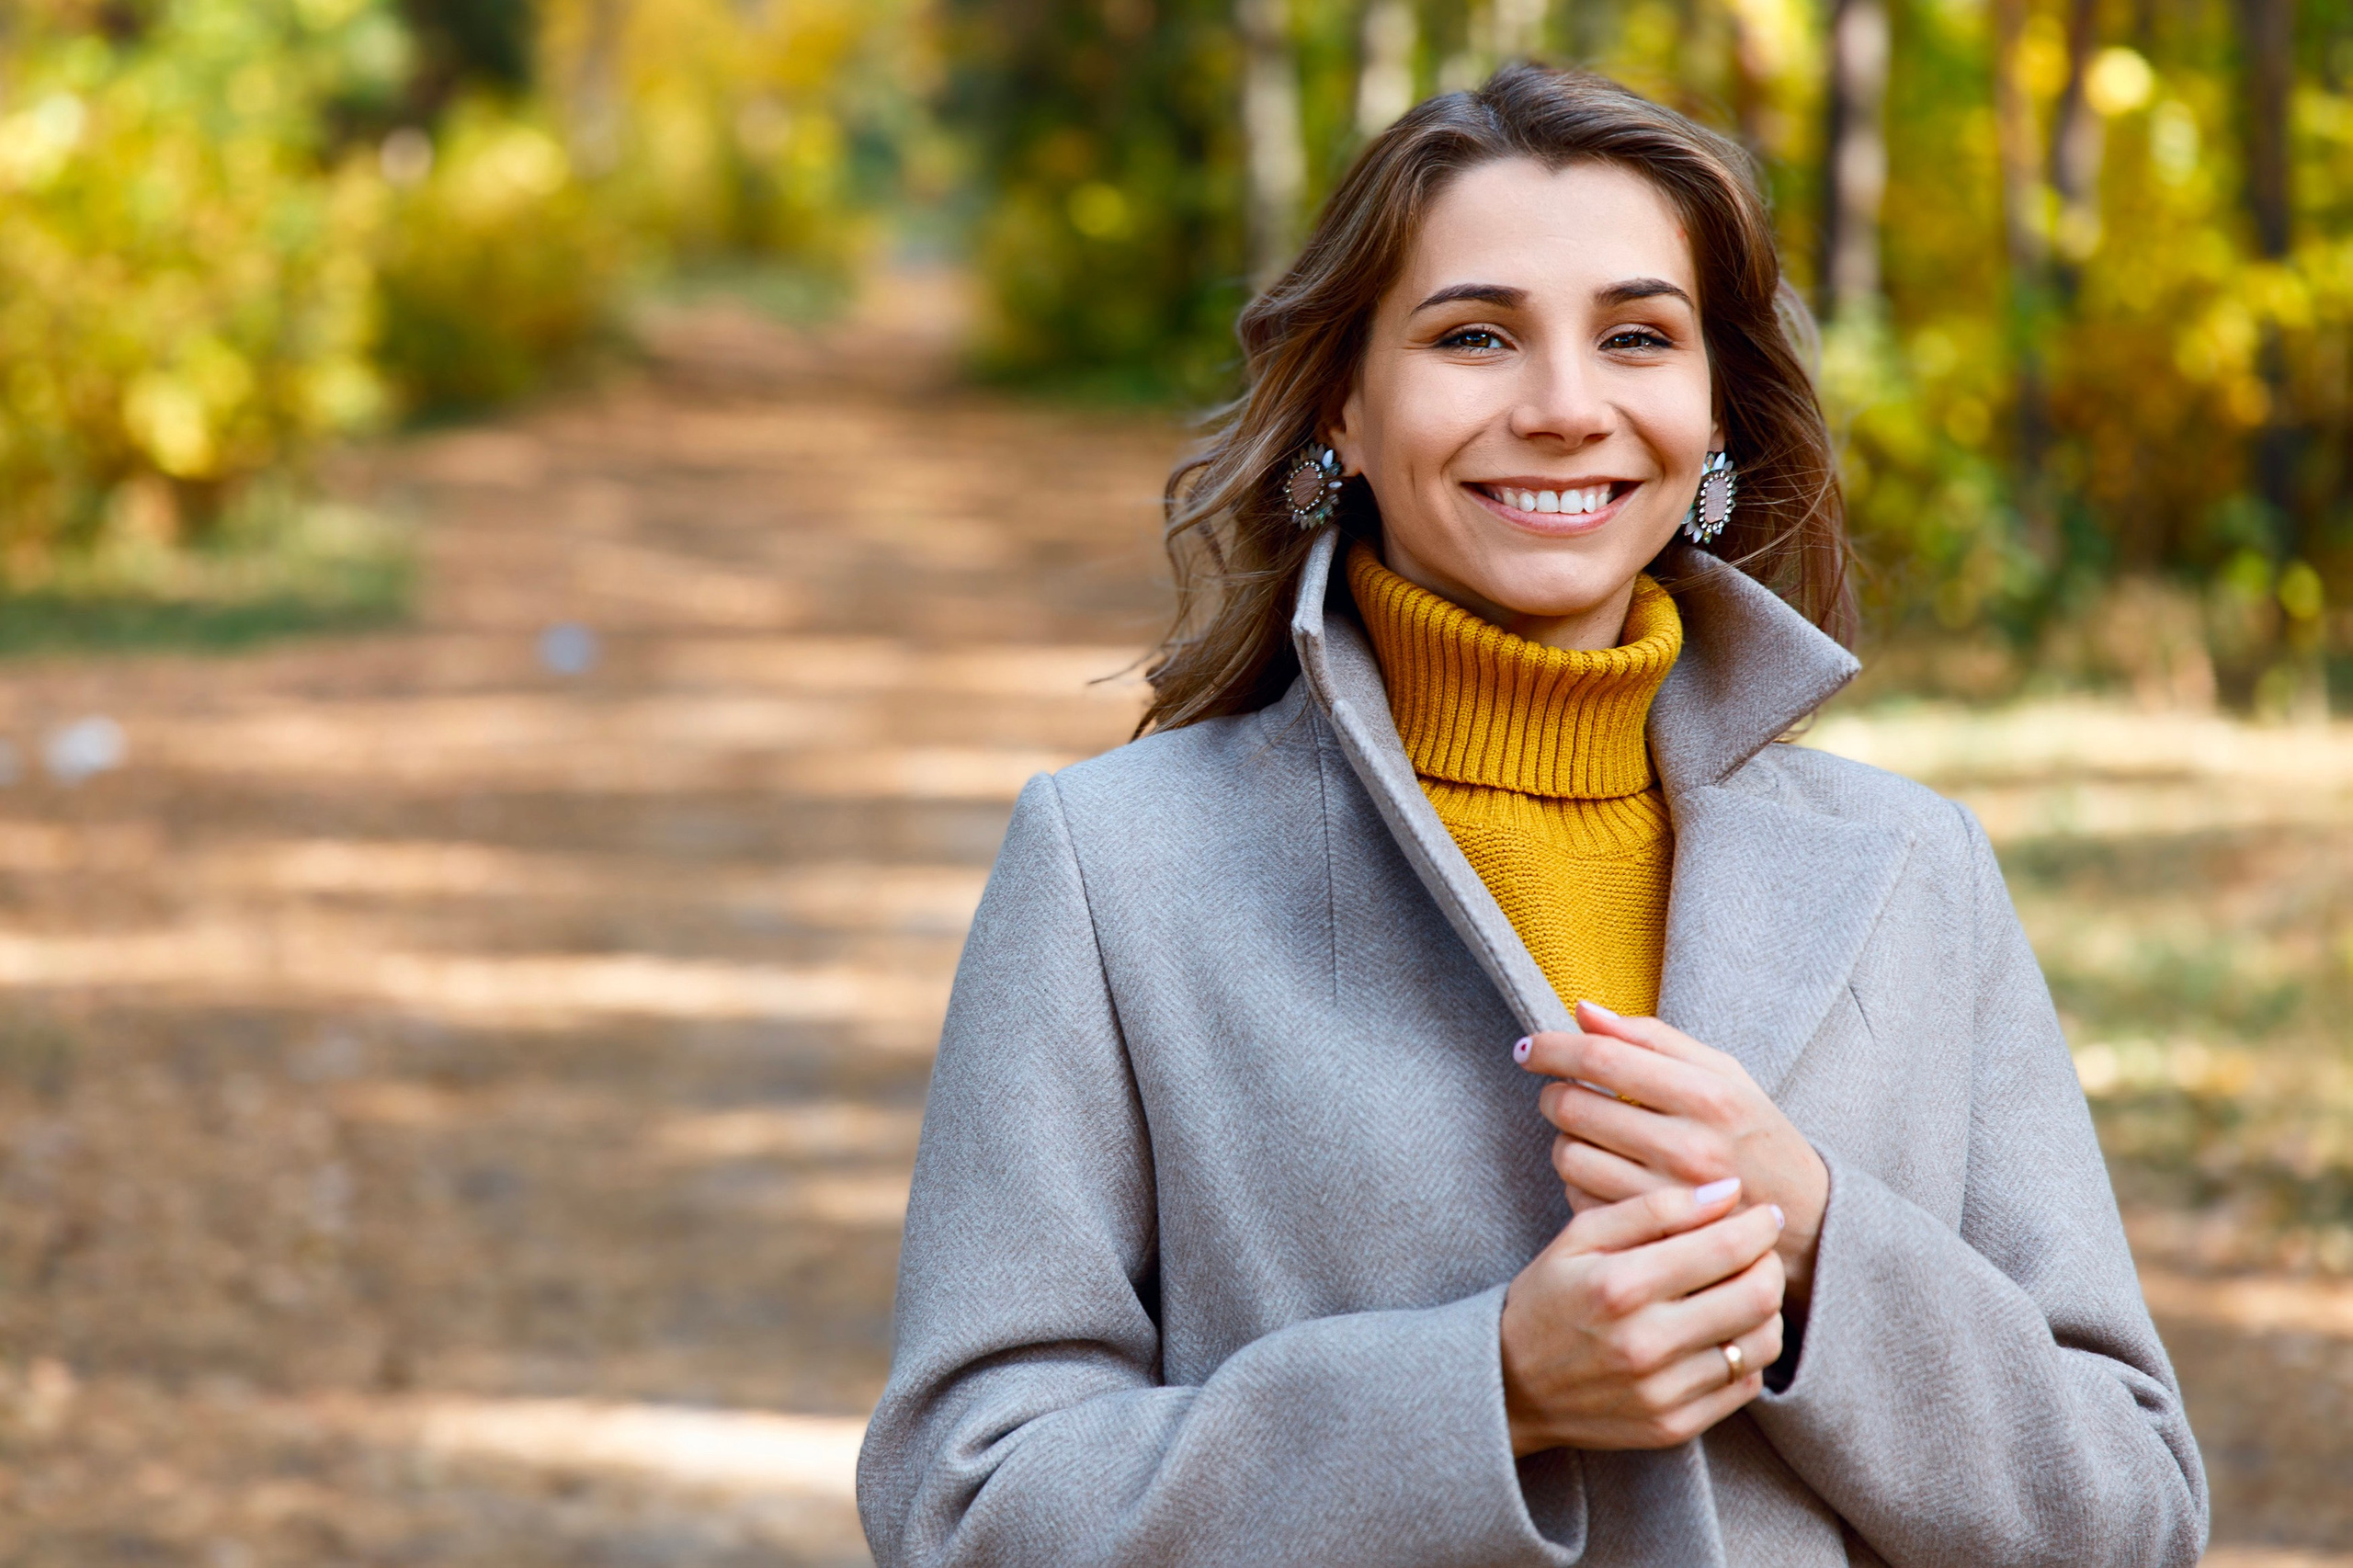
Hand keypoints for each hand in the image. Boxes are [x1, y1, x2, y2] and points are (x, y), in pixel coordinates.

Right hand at [1499, 1180, 1784, 1453]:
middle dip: (1770, 1264)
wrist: (1511, 1384)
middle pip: (1756, 1297)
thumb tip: (1726, 1191)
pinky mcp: (1674, 1426)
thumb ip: (1652, 1207)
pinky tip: (1723, 1332)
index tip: (1762, 1213)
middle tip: (1758, 1251)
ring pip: (1760, 1344)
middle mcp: (1644, 1344)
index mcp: (1619, 1286)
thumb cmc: (1547, 1298)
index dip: (1758, 1225)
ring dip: (1765, 1309)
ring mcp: (1662, 1392)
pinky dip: (1747, 1352)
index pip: (1725, 1248)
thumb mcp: (1580, 1237)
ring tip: (1742, 1290)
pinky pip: (1744, 1385)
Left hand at [1516, 1000, 1828, 1303]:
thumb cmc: (1755, 1135)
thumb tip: (1582, 1011)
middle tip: (1560, 1090)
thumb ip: (1652, 1038)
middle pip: (1576, 1106)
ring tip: (1587, 1132)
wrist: (1805, 1220)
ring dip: (1563, 1138)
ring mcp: (1669, 1199)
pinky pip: (1579, 1198)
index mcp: (1708, 1096)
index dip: (1553, 1048)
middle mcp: (1689, 1148)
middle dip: (1553, 1092)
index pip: (1603, 1058)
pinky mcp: (1652, 1238)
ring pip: (1569, 1155)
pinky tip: (1602, 1171)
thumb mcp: (1724, 1074)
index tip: (1527, 1047)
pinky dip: (1578, 1180)